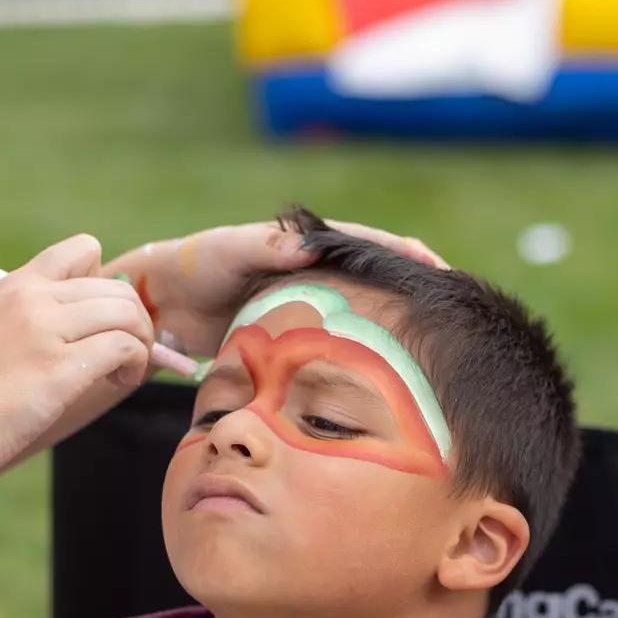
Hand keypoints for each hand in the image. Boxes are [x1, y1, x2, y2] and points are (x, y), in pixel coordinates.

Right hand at [0, 234, 154, 486]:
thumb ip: (33, 324)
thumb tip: (87, 332)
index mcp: (16, 286)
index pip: (83, 249)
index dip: (106, 282)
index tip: (101, 319)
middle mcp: (33, 298)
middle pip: (117, 288)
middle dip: (134, 321)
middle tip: (125, 355)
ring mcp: (48, 330)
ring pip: (128, 313)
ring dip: (140, 344)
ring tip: (124, 372)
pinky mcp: (62, 366)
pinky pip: (126, 347)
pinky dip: (135, 365)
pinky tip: (119, 382)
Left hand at [118, 219, 448, 357]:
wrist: (165, 303)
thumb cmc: (198, 265)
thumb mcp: (233, 250)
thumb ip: (269, 246)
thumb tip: (311, 246)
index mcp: (308, 245)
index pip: (371, 244)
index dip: (407, 255)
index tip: (440, 268)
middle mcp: (316, 273)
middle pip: (376, 280)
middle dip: (412, 292)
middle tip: (453, 312)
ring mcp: (308, 305)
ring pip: (362, 314)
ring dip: (392, 326)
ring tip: (429, 344)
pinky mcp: (294, 335)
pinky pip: (337, 343)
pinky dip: (361, 354)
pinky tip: (381, 373)